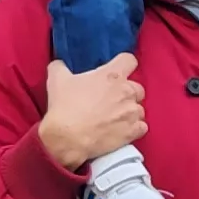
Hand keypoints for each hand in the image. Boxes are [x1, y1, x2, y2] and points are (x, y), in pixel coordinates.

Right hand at [31, 53, 146, 171]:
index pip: (129, 60)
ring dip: (130, 111)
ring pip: (139, 108)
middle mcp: (127, 91)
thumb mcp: (56, 80)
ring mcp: (132, 112)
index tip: (115, 72)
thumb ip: (60, 67)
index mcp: (111, 75)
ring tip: (115, 118)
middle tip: (111, 99)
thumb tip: (59, 64)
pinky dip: (134, 128)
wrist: (68, 138)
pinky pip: (141, 127)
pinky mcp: (133, 131)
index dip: (122, 65)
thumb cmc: (64, 107)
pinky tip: (121, 130)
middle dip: (127, 92)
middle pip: (137, 87)